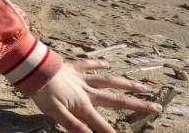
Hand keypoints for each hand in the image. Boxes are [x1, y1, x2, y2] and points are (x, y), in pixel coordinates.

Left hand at [30, 60, 162, 132]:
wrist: (31, 69)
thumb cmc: (41, 92)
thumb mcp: (55, 113)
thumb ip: (74, 125)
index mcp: (83, 105)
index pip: (101, 124)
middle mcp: (87, 91)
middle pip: (116, 100)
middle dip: (137, 105)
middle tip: (157, 107)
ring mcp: (81, 78)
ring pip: (108, 81)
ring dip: (126, 84)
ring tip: (143, 86)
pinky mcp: (72, 68)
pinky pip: (88, 64)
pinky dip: (98, 64)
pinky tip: (107, 64)